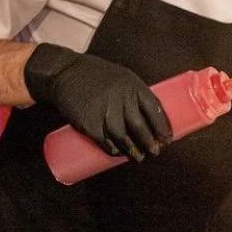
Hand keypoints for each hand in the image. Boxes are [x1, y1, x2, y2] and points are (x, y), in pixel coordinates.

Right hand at [24, 43, 172, 160]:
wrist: (64, 73)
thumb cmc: (95, 75)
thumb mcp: (120, 77)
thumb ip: (133, 94)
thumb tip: (147, 118)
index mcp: (132, 84)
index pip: (154, 108)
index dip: (162, 126)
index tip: (167, 138)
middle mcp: (120, 97)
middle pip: (140, 126)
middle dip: (150, 142)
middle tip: (155, 152)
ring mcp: (104, 111)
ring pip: (123, 137)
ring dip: (132, 151)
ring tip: (138, 157)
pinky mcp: (88, 123)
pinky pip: (105, 141)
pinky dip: (113, 150)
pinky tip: (118, 153)